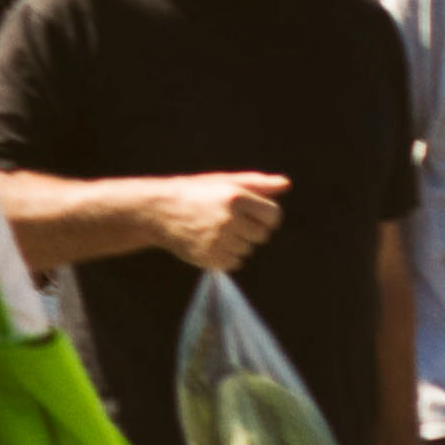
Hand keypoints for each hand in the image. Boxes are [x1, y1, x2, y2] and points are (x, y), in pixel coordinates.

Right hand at [146, 168, 287, 271]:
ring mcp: (220, 240)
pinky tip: (208, 242)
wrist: (158, 211)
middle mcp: (229, 218)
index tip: (248, 211)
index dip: (263, 214)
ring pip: (248, 250)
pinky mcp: (211, 258)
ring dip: (236, 242)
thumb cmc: (196, 193)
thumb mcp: (224, 182)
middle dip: (249, 228)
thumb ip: (257, 184)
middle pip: (262, 235)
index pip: (274, 216)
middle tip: (225, 219)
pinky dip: (225, 255)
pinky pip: (235, 262)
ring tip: (213, 229)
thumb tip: (287, 184)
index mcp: (235, 196)